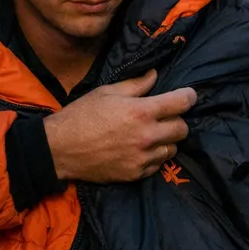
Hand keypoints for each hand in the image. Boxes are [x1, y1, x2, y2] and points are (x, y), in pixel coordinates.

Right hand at [44, 70, 195, 182]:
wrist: (59, 149)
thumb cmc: (81, 115)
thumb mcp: (107, 92)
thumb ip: (136, 84)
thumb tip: (155, 75)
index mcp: (141, 111)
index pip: (181, 103)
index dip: (188, 97)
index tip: (188, 95)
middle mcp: (147, 136)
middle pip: (182, 128)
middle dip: (177, 120)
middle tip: (165, 116)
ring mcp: (142, 157)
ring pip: (173, 148)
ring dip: (167, 140)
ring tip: (152, 134)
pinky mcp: (135, 174)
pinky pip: (158, 165)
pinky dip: (154, 156)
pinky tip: (141, 150)